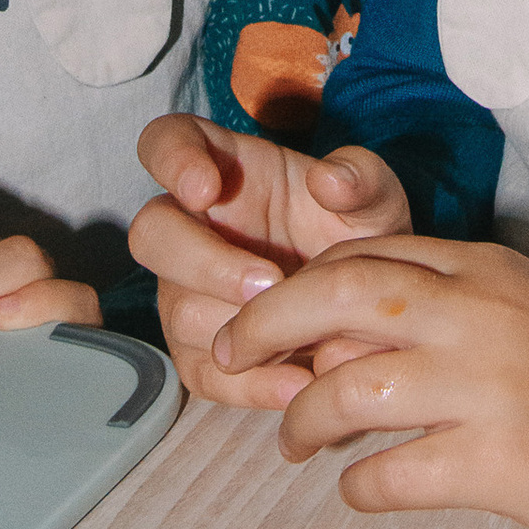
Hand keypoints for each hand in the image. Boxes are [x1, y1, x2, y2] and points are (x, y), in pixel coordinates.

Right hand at [129, 111, 410, 406]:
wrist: (373, 304)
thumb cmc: (359, 231)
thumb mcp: (376, 196)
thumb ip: (360, 178)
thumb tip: (329, 180)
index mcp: (222, 167)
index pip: (165, 142)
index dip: (171, 160)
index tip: (205, 188)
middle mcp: (191, 228)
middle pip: (152, 234)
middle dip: (202, 261)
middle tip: (268, 282)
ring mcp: (189, 293)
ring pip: (177, 311)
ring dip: (233, 328)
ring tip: (299, 337)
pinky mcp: (203, 353)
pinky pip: (204, 374)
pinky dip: (249, 386)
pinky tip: (298, 384)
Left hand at [217, 235, 528, 528]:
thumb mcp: (509, 304)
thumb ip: (434, 301)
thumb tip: (334, 333)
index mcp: (478, 266)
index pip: (363, 254)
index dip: (298, 284)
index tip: (261, 314)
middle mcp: (475, 313)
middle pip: (340, 297)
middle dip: (268, 324)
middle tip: (228, 353)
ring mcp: (485, 387)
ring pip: (352, 388)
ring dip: (303, 419)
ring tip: (292, 441)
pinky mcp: (496, 461)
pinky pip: (394, 473)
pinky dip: (360, 486)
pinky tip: (359, 489)